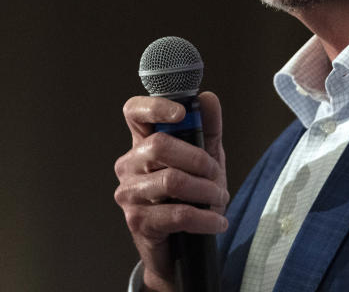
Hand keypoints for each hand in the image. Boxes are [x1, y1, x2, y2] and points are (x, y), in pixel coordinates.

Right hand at [114, 91, 227, 291]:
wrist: (180, 249)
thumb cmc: (189, 197)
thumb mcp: (205, 160)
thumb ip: (208, 129)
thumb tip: (208, 98)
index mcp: (142, 143)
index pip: (134, 112)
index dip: (155, 106)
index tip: (182, 112)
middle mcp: (129, 164)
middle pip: (160, 145)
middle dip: (198, 160)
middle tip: (215, 176)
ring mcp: (129, 193)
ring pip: (172, 181)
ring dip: (206, 191)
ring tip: (219, 198)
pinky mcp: (137, 221)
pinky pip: (177, 214)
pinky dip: (205, 218)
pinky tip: (217, 222)